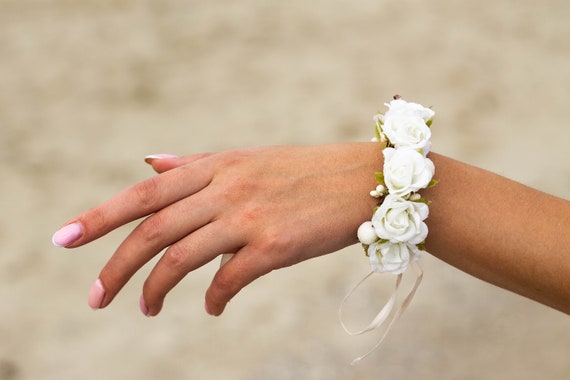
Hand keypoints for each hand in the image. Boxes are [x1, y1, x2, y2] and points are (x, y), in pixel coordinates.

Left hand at [52, 143, 379, 315]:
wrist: (361, 181)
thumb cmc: (302, 172)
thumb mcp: (245, 160)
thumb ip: (195, 165)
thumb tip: (150, 163)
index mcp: (215, 166)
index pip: (144, 192)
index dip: (100, 216)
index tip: (64, 239)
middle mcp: (226, 188)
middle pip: (153, 229)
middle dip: (116, 266)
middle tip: (95, 297)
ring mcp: (249, 217)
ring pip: (181, 257)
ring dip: (154, 288)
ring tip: (143, 309)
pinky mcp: (275, 246)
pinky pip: (229, 280)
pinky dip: (213, 298)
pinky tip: (211, 307)